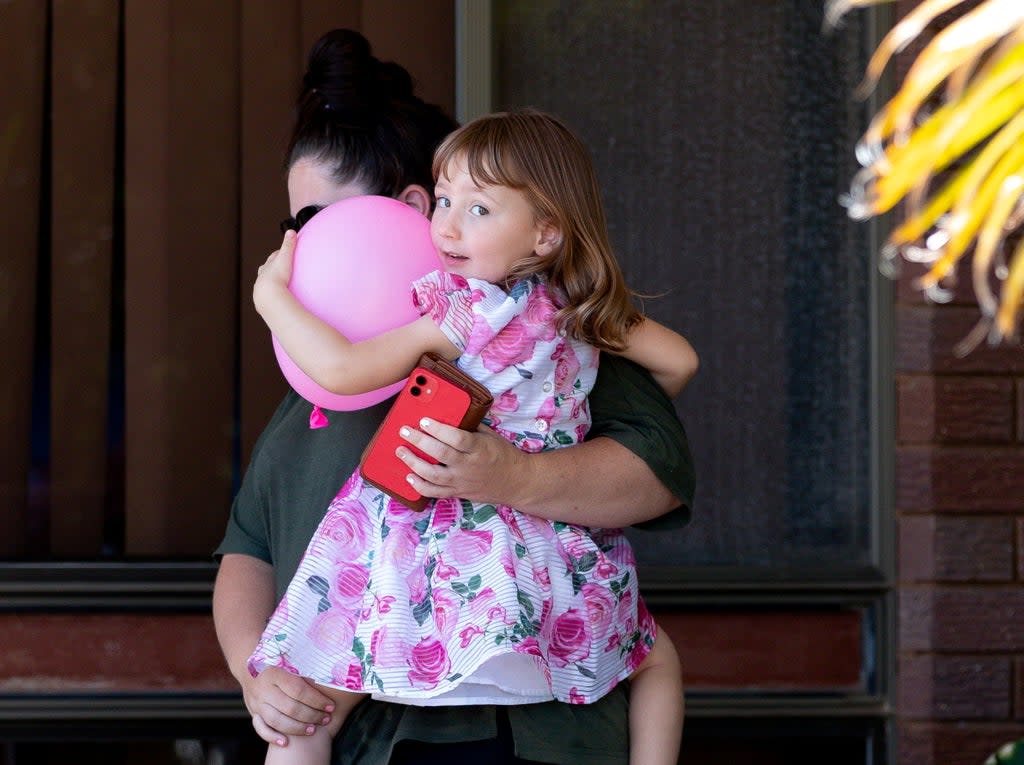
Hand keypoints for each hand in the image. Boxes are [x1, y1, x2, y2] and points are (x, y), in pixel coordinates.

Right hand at [241, 665, 333, 746]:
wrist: (250, 666)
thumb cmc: (279, 663)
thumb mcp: (290, 661)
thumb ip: (305, 670)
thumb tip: (331, 677)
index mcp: (276, 673)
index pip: (299, 690)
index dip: (317, 700)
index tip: (330, 706)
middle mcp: (264, 688)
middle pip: (290, 708)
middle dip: (311, 716)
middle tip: (325, 719)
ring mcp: (257, 701)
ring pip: (276, 720)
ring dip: (296, 728)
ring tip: (312, 729)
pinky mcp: (253, 712)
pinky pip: (260, 728)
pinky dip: (272, 737)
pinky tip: (285, 742)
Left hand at [253, 230, 295, 312]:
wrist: (269, 297)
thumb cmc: (277, 277)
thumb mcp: (284, 258)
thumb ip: (288, 245)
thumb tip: (291, 231)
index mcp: (267, 267)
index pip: (273, 258)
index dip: (278, 255)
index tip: (282, 253)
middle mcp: (262, 277)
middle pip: (267, 269)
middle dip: (271, 267)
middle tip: (278, 267)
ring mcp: (262, 289)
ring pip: (266, 283)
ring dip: (271, 282)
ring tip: (277, 284)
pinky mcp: (264, 301)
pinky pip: (270, 297)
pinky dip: (274, 295)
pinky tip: (278, 299)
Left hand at [397, 418, 529, 505]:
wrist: (516, 482)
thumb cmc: (503, 455)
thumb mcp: (490, 436)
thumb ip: (470, 427)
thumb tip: (449, 414)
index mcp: (479, 449)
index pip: (456, 438)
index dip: (438, 429)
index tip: (424, 420)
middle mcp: (469, 466)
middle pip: (440, 454)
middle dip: (419, 441)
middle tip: (405, 431)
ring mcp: (461, 481)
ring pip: (433, 475)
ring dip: (413, 463)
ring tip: (401, 451)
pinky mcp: (457, 492)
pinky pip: (434, 492)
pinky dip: (419, 485)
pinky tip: (408, 476)